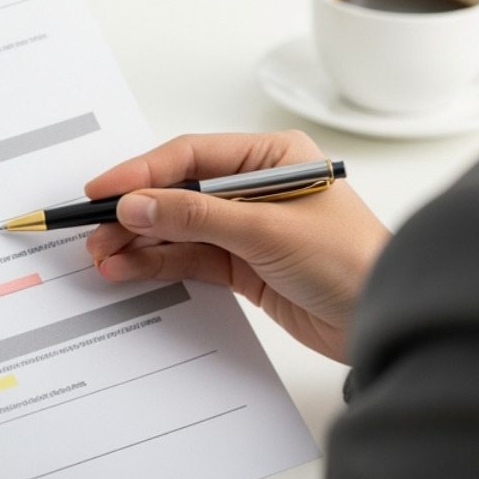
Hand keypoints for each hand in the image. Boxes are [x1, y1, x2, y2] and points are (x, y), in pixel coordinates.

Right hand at [85, 131, 389, 362]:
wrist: (383, 321)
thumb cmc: (352, 262)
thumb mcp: (268, 232)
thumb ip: (197, 218)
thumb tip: (138, 205)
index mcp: (273, 157)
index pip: (193, 156)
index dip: (143, 172)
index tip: (104, 190)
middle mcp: (257, 187)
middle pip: (179, 192)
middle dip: (135, 212)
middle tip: (95, 230)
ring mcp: (248, 228)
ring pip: (178, 228)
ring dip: (140, 241)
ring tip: (102, 255)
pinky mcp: (244, 265)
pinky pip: (189, 258)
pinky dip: (158, 263)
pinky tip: (128, 268)